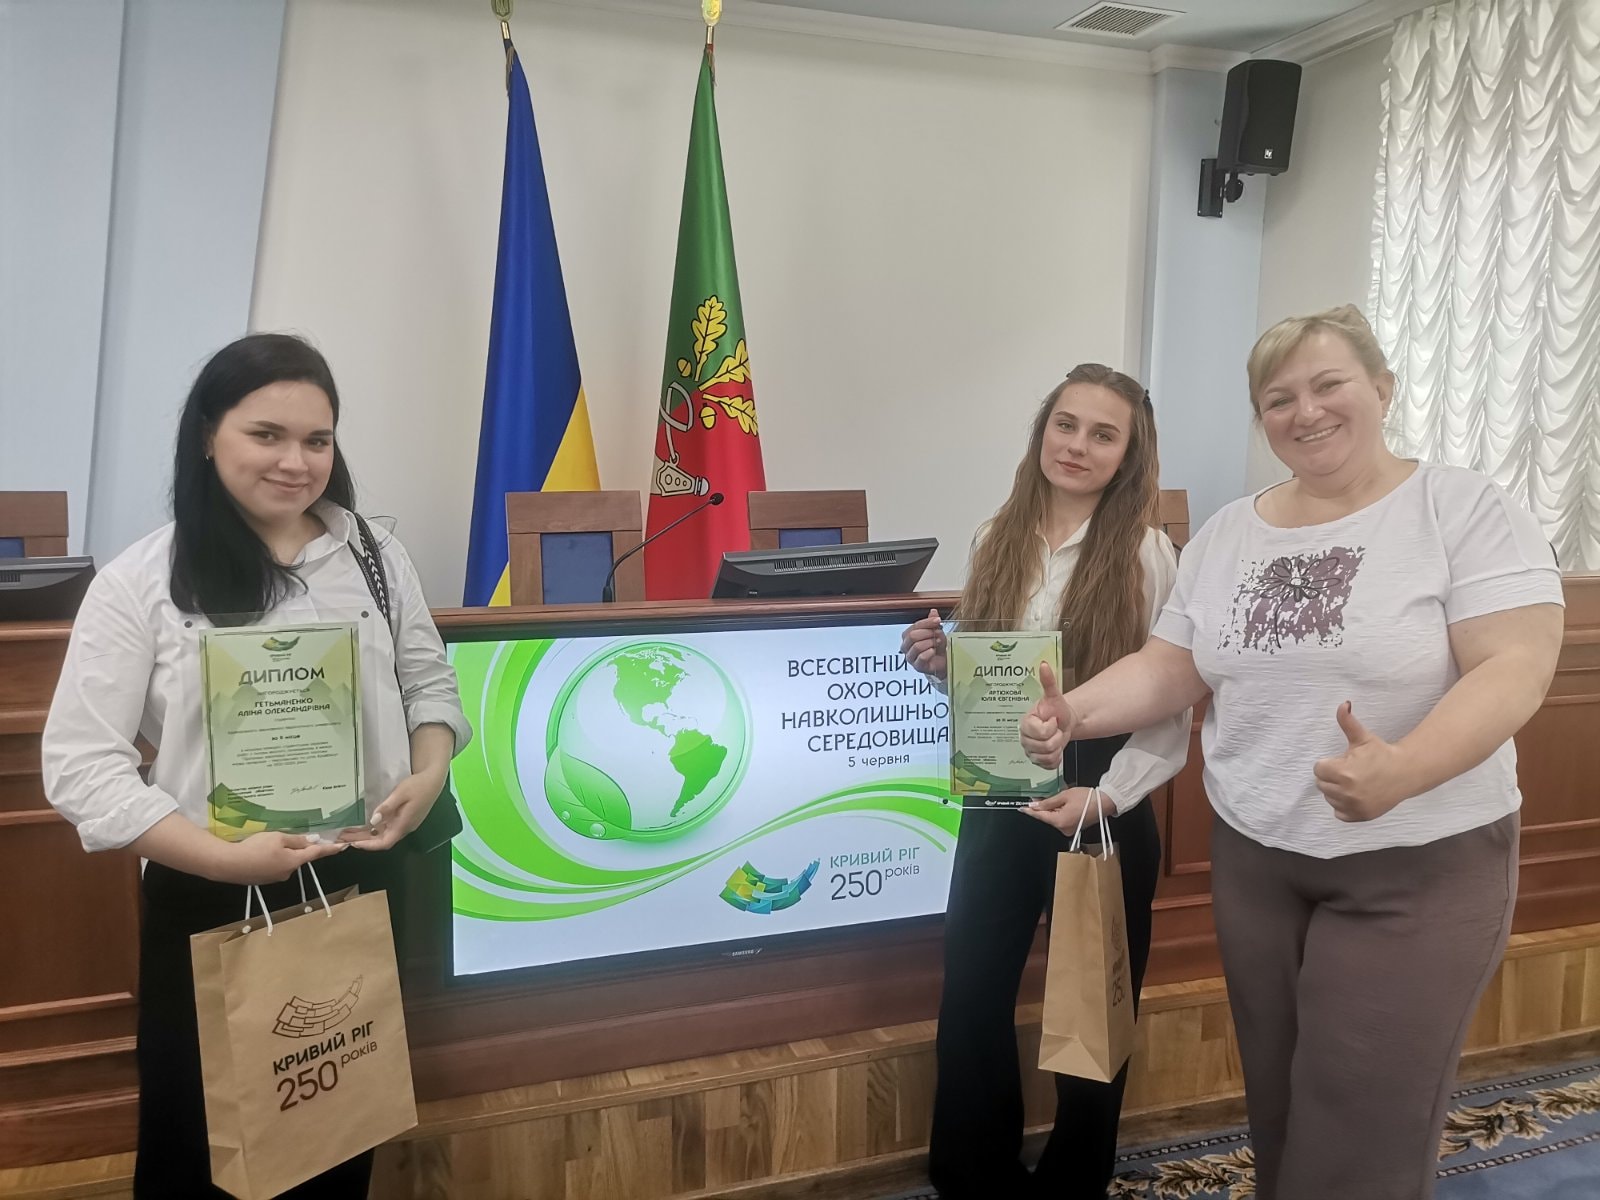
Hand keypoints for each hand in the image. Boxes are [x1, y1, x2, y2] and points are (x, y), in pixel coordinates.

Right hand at [209, 831, 348, 884]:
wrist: (228, 864)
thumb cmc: (256, 848)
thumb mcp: (278, 838)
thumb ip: (296, 840)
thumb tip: (312, 841)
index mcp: (294, 861)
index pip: (317, 853)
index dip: (330, 848)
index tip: (343, 846)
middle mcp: (288, 872)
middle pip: (298, 857)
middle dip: (295, 847)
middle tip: (282, 837)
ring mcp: (275, 878)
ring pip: (284, 861)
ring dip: (280, 853)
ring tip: (263, 844)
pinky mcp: (263, 879)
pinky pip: (272, 865)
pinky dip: (269, 858)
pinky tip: (257, 853)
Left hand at [338, 770, 445, 850]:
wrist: (434, 780)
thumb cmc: (418, 786)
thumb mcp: (400, 793)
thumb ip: (387, 807)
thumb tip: (373, 821)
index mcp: (404, 824)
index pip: (384, 843)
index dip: (368, 845)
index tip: (354, 843)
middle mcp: (405, 827)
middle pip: (382, 840)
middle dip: (363, 841)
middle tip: (345, 838)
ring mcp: (406, 824)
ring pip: (384, 835)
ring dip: (368, 835)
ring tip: (351, 832)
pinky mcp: (405, 819)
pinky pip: (388, 828)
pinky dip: (376, 829)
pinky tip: (366, 825)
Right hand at [900, 609, 947, 679]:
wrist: (944, 661)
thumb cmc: (937, 646)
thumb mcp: (936, 631)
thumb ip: (933, 622)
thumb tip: (933, 611)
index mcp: (908, 636)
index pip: (914, 626)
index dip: (926, 622)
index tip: (937, 620)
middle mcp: (906, 647)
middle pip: (912, 636)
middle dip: (928, 633)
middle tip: (938, 633)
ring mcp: (910, 657)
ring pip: (916, 646)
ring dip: (930, 642)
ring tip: (938, 642)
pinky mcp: (917, 667)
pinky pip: (921, 658)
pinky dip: (929, 653)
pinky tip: (934, 651)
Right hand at [1019, 662, 1075, 768]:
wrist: (1064, 722)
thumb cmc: (1057, 710)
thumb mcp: (1054, 696)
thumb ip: (1048, 681)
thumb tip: (1043, 665)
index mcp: (1025, 723)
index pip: (1040, 732)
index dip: (1051, 726)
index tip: (1052, 719)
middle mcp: (1024, 738)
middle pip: (1044, 746)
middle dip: (1056, 738)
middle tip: (1055, 729)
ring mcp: (1030, 751)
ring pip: (1046, 757)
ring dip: (1057, 748)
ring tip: (1055, 738)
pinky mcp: (1037, 762)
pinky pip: (1048, 765)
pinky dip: (1056, 758)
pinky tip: (1055, 749)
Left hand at [1021, 786, 1103, 833]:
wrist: (1105, 802)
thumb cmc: (1088, 798)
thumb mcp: (1065, 795)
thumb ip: (1048, 802)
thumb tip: (1035, 805)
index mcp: (1060, 821)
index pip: (1040, 816)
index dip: (1030, 811)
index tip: (1022, 808)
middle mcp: (1064, 828)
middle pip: (1047, 818)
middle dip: (1041, 808)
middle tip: (1035, 799)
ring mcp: (1069, 830)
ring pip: (1054, 819)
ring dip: (1050, 810)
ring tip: (1052, 800)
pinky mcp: (1074, 828)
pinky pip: (1061, 820)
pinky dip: (1058, 813)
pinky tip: (1059, 805)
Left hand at [1314, 702, 1408, 821]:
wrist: (1405, 773)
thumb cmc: (1381, 754)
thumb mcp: (1363, 737)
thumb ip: (1348, 722)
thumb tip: (1343, 704)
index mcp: (1343, 772)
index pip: (1318, 769)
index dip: (1330, 763)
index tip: (1343, 761)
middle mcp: (1347, 791)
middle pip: (1321, 784)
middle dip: (1332, 777)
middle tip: (1350, 771)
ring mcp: (1354, 805)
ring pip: (1329, 798)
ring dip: (1337, 791)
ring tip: (1354, 782)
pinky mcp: (1360, 816)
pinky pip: (1339, 813)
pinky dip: (1344, 806)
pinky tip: (1357, 795)